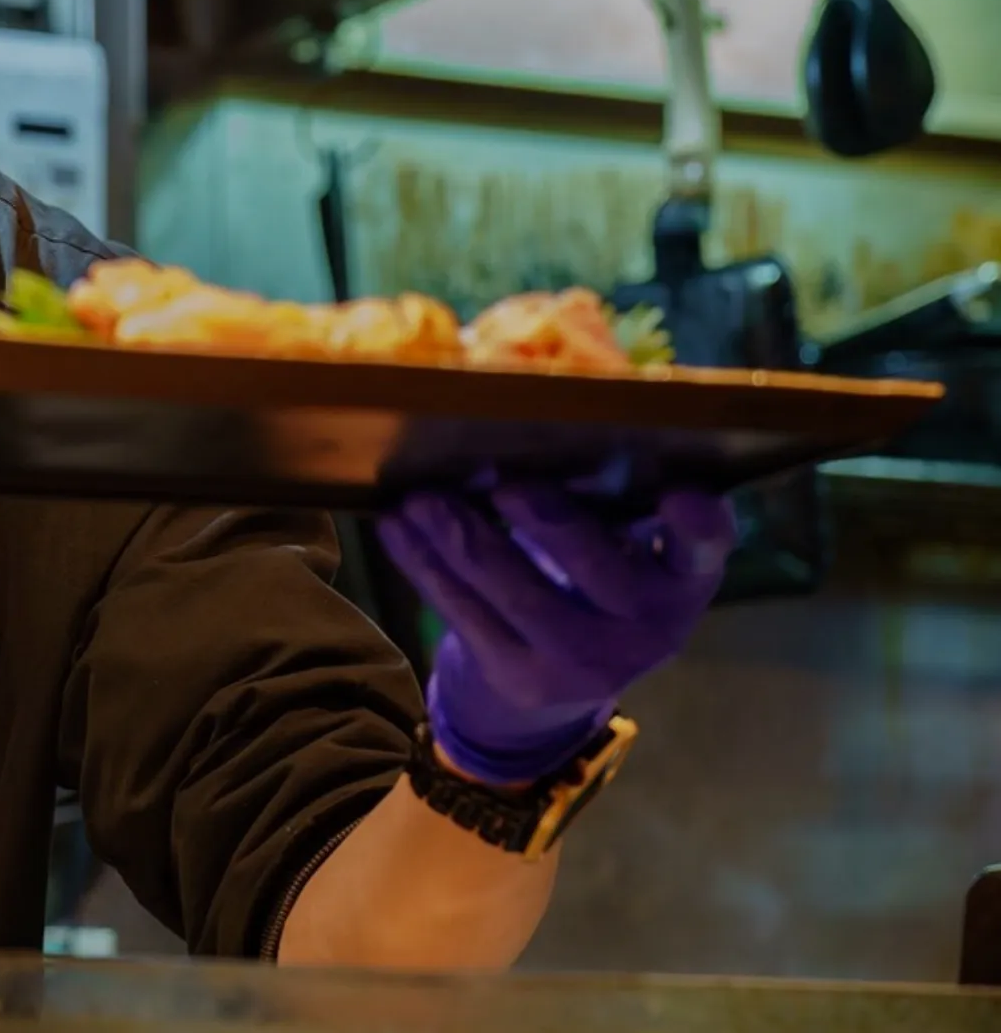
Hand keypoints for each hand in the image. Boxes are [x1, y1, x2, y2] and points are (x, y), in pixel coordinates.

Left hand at [378, 482, 734, 785]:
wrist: (558, 686)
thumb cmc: (593, 579)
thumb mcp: (621, 544)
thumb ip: (605, 496)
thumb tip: (531, 415)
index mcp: (681, 577)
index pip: (704, 549)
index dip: (698, 527)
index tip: (681, 495)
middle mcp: (647, 625)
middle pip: (597, 568)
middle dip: (549, 521)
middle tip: (506, 481)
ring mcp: (585, 661)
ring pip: (515, 591)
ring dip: (461, 537)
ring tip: (422, 497)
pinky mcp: (521, 677)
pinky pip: (464, 613)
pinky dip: (425, 565)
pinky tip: (397, 527)